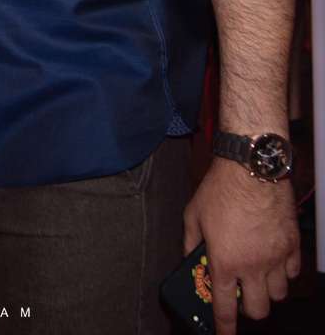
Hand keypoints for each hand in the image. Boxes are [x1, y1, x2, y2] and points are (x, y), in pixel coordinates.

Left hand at [183, 157, 299, 333]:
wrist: (251, 166)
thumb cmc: (220, 188)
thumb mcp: (193, 214)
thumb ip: (190, 242)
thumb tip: (191, 259)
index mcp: (225, 262)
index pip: (225, 308)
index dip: (224, 328)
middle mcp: (253, 266)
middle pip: (258, 310)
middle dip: (247, 308)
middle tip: (240, 293)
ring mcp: (276, 257)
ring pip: (278, 295)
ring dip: (267, 290)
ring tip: (257, 273)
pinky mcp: (292, 245)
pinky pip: (293, 273)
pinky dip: (284, 272)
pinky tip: (274, 259)